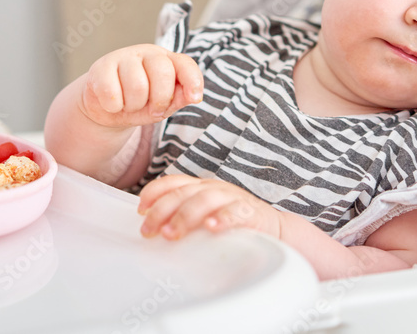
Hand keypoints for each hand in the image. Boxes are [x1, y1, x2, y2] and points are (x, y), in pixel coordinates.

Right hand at [78, 44, 202, 128]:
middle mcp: (146, 52)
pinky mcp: (101, 66)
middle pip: (162, 73)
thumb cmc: (140, 102)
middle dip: (160, 100)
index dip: (193, 80)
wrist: (107, 107)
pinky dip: (114, 107)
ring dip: (134, 106)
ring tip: (130, 104)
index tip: (194, 98)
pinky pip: (112, 93)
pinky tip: (113, 102)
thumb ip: (179, 98)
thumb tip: (193, 95)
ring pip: (137, 86)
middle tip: (152, 109)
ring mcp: (123, 56)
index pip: (185, 63)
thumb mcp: (164, 104)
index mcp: (167, 59)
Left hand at [138, 175, 283, 239]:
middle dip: (162, 210)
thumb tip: (152, 230)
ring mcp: (233, 199)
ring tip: (171, 234)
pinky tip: (210, 228)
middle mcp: (214, 189)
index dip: (154, 192)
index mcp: (201, 187)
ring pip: (205, 199)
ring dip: (185, 216)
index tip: (140, 209)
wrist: (276, 230)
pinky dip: (221, 219)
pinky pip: (235, 213)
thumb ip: (183, 218)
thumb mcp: (205, 216)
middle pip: (184, 192)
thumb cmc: (234, 225)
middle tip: (149, 230)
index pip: (173, 181)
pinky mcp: (251, 213)